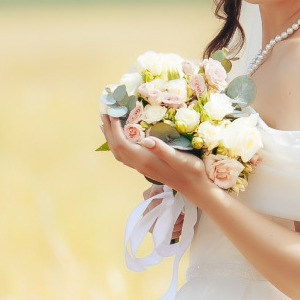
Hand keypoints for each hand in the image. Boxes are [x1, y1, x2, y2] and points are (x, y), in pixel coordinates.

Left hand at [99, 113, 214, 202]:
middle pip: (116, 147)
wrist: (195, 188)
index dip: (115, 128)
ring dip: (110, 137)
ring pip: (118, 152)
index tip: (113, 112)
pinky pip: (125, 155)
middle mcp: (139, 164)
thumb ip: (162, 150)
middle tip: (104, 112)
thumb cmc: (190, 171)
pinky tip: (119, 139)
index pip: (122, 143)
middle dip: (109, 129)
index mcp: (145, 160)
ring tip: (105, 123)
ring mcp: (141, 167)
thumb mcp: (180, 158)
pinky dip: (117, 144)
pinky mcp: (145, 167)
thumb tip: (146, 139)